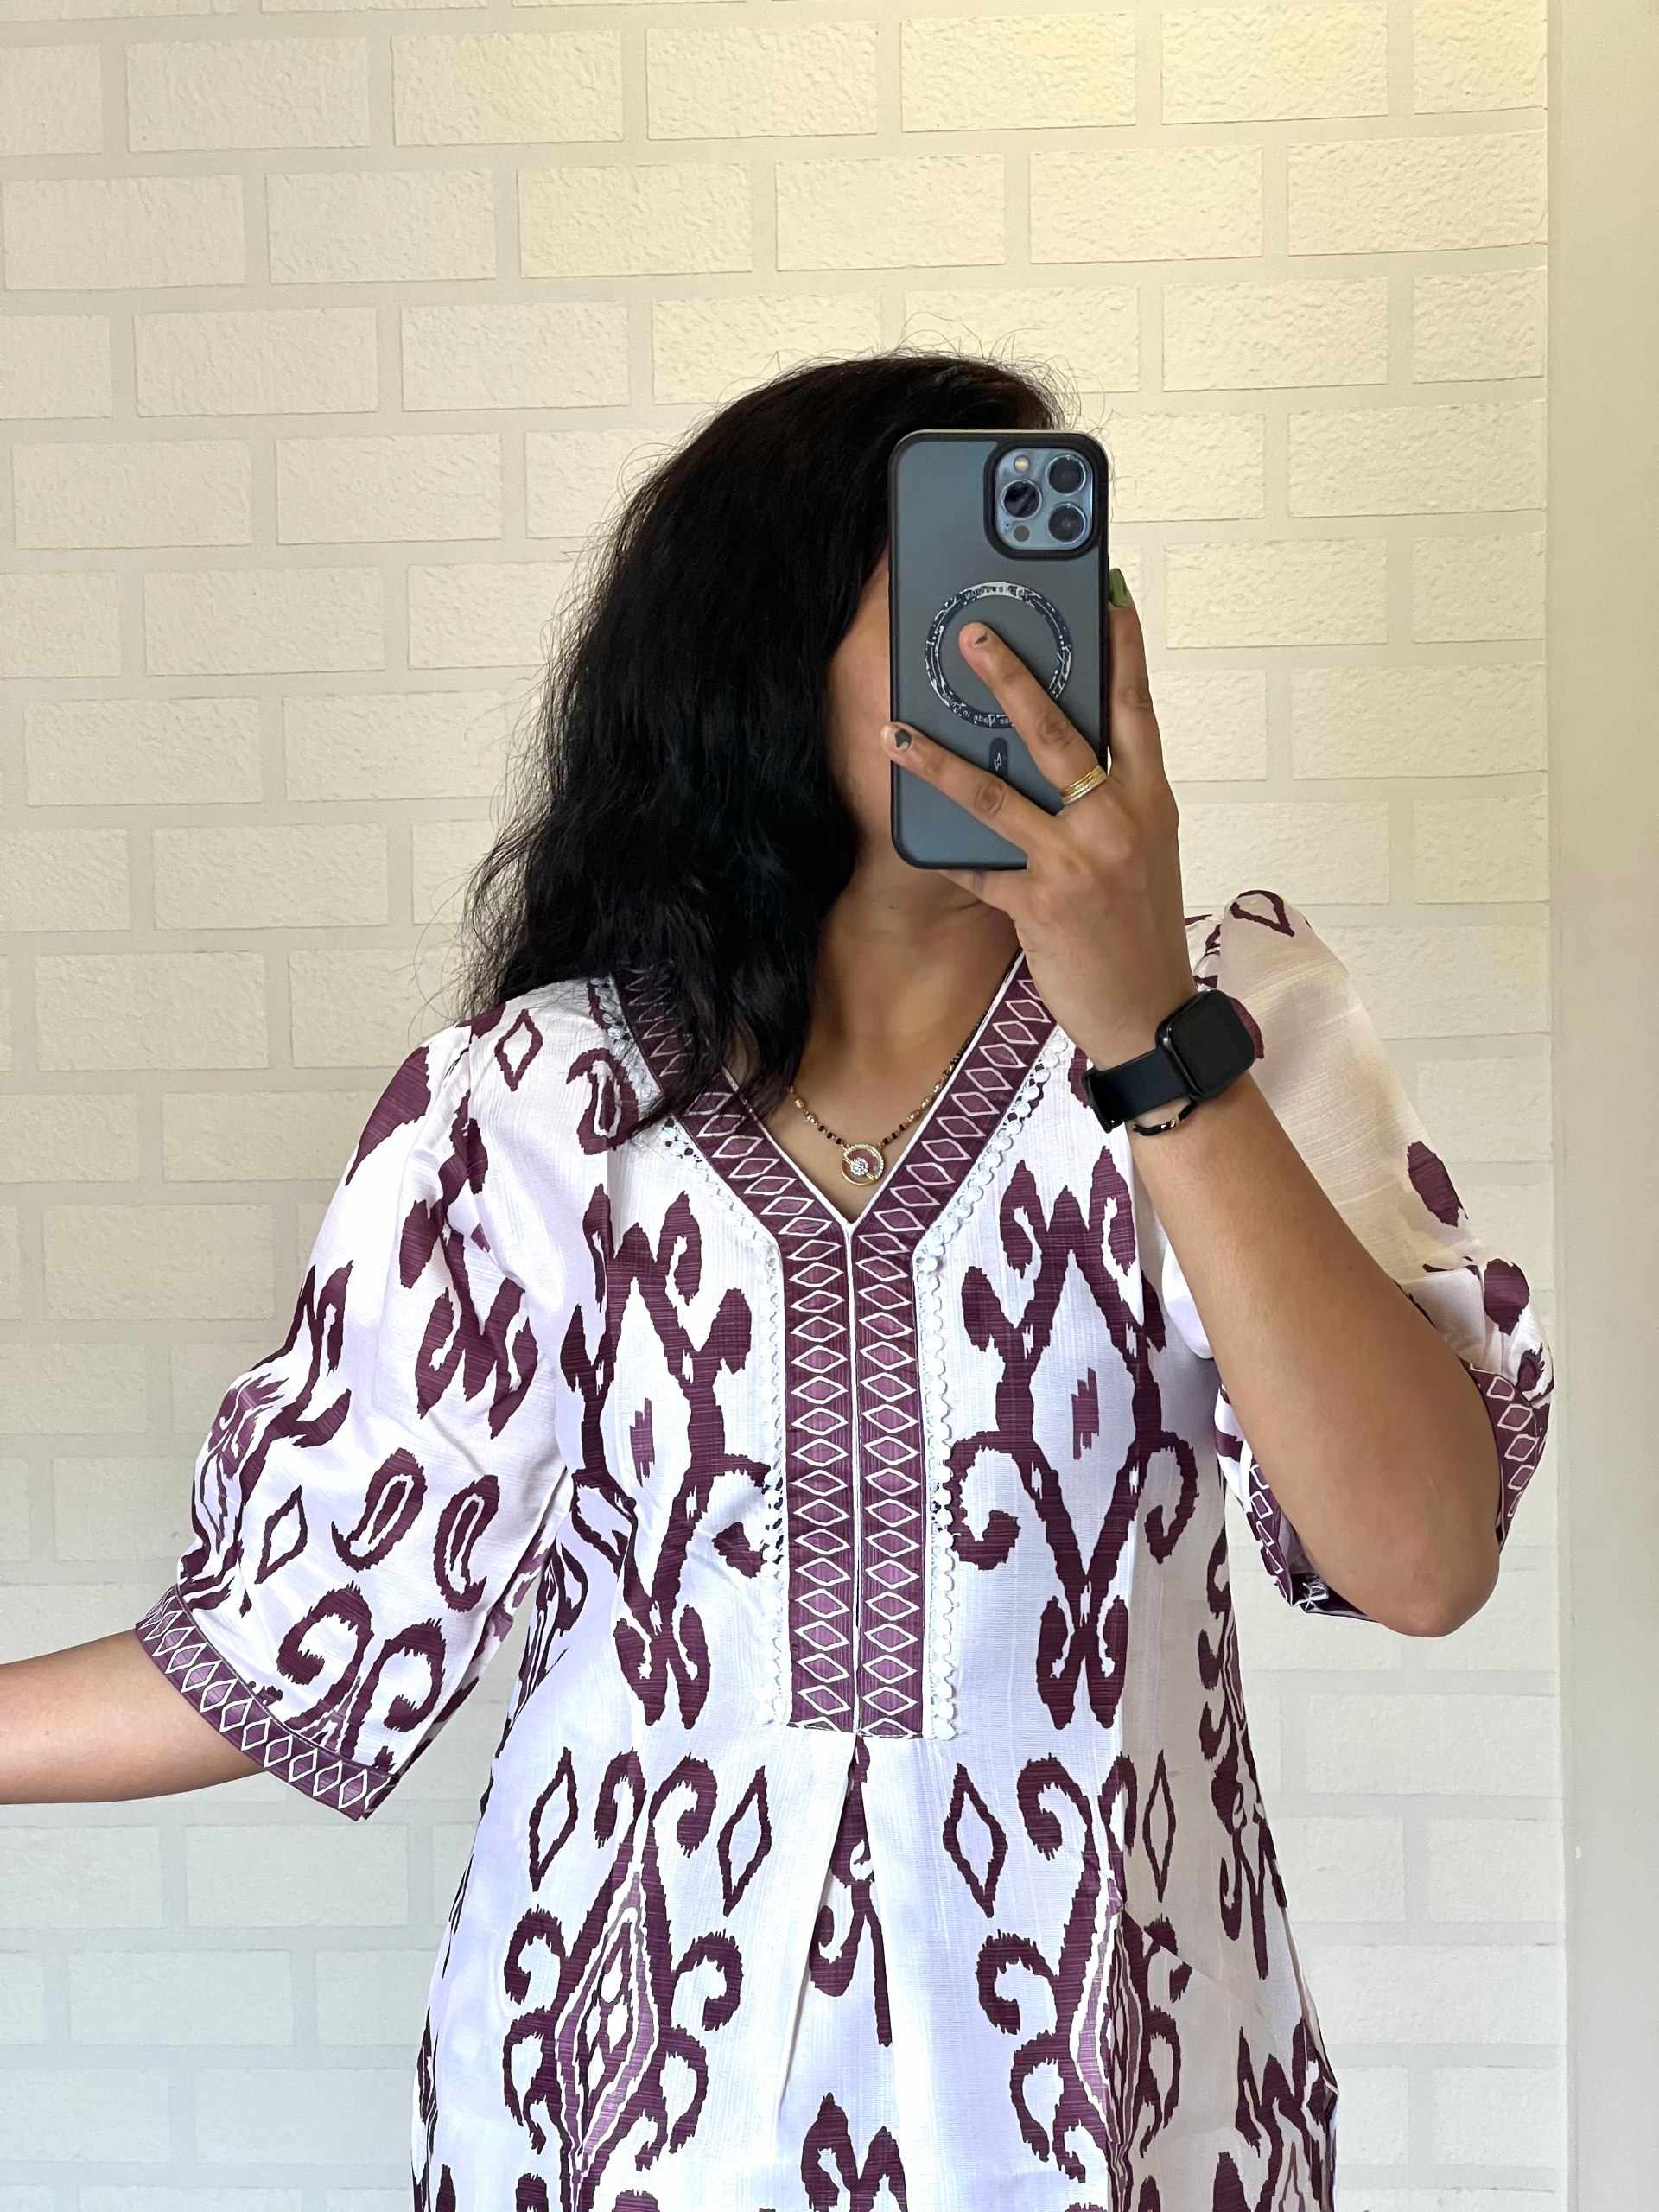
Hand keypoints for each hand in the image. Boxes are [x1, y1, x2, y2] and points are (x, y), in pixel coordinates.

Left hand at [881, 569, 1196, 1071]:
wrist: (1149, 1011)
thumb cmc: (1140, 925)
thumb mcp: (1144, 848)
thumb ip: (1112, 796)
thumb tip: (1065, 749)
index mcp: (1148, 798)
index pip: (1135, 708)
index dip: (1121, 650)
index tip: (1104, 593)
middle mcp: (1115, 820)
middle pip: (1056, 732)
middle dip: (1008, 676)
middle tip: (969, 633)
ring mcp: (1077, 861)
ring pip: (995, 794)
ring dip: (936, 759)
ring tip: (892, 729)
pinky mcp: (1040, 904)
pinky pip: (977, 868)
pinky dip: (941, 852)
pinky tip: (902, 832)